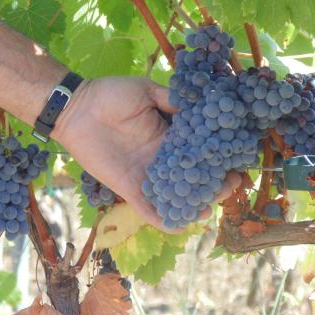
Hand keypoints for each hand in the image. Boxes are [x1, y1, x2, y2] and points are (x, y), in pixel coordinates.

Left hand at [53, 77, 240, 230]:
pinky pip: (148, 209)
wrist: (77, 108)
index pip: (200, 150)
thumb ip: (171, 100)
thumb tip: (198, 106)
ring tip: (208, 208)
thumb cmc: (110, 94)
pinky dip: (163, 219)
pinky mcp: (130, 188)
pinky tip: (179, 224)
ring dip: (193, 204)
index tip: (237, 160)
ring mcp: (148, 175)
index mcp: (171, 136)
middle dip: (214, 183)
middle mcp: (163, 158)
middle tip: (230, 185)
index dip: (219, 156)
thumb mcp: (146, 90)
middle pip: (194, 177)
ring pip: (176, 196)